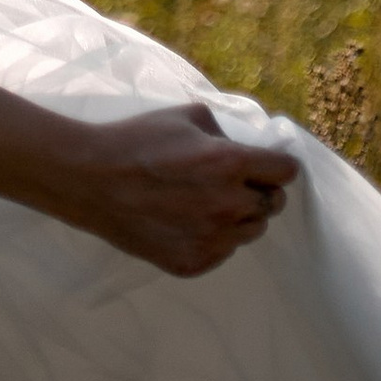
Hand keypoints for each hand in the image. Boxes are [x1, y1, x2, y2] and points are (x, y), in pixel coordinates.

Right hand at [51, 102, 297, 275]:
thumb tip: (246, 150)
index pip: (286, 171)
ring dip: (239, 216)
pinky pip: (222, 252)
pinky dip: (213, 237)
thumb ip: (225, 133)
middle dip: (259, 190)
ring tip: (205, 201)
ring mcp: (212, 240)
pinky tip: (185, 220)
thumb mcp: (187, 116)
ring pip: (251, 231)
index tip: (267, 164)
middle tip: (232, 181)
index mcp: (231, 164)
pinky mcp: (194, 264)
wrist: (94, 180)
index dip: (277, 164)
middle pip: (273, 205)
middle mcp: (229, 206)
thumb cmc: (140, 139)